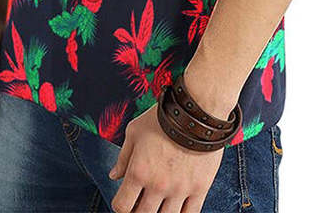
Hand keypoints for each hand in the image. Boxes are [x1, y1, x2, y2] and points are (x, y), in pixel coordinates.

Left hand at [106, 103, 223, 212]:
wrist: (196, 111)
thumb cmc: (164, 117)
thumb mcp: (135, 131)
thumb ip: (123, 157)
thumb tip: (114, 175)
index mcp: (139, 172)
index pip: (122, 206)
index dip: (120, 206)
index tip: (124, 200)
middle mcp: (158, 185)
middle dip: (138, 211)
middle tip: (142, 203)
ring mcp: (179, 189)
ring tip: (160, 204)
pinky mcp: (200, 189)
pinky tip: (177, 208)